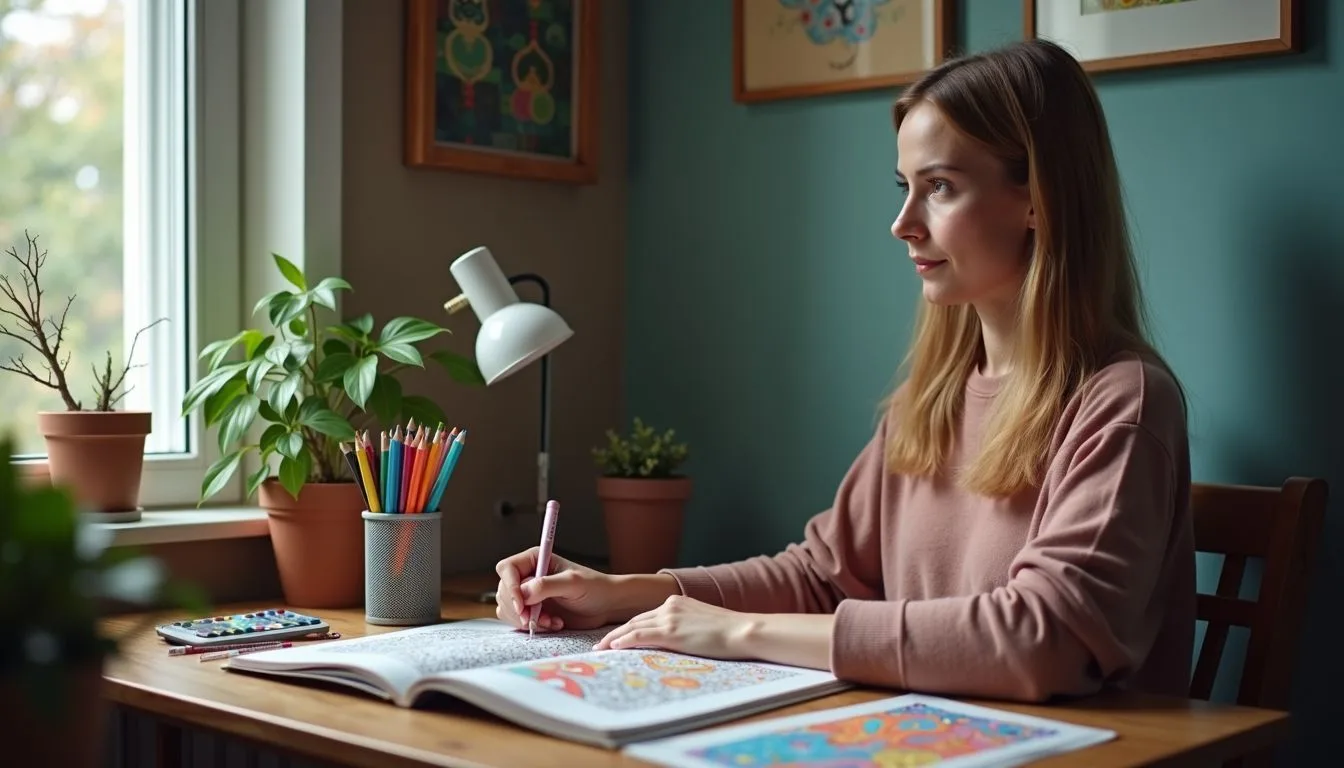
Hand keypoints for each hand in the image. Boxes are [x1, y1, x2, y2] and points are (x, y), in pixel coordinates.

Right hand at [494, 548, 615, 631]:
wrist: (605, 605)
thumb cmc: (594, 587)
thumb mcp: (573, 583)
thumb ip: (546, 585)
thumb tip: (522, 592)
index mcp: (535, 559)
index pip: (507, 569)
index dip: (510, 586)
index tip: (521, 604)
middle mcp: (528, 575)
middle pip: (504, 591)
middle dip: (519, 609)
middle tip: (537, 618)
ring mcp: (528, 594)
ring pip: (508, 608)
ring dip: (527, 619)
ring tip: (551, 621)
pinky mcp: (532, 611)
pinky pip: (517, 621)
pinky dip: (532, 626)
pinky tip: (553, 624)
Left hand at [593, 595, 758, 659]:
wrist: (743, 630)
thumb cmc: (730, 632)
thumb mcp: (703, 624)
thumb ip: (686, 627)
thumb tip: (679, 641)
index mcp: (677, 602)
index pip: (646, 616)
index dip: (629, 627)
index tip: (616, 637)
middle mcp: (669, 605)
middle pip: (635, 620)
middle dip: (616, 632)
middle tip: (600, 644)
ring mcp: (669, 617)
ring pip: (632, 627)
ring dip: (613, 638)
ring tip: (600, 649)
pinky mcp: (671, 631)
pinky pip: (639, 636)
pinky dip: (623, 641)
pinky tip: (613, 648)